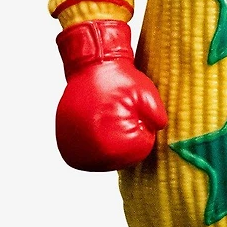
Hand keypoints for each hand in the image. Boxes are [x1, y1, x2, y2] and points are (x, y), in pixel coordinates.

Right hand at [55, 20, 166, 170]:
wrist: (90, 67)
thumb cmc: (119, 80)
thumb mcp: (147, 94)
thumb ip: (158, 118)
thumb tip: (157, 130)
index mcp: (109, 147)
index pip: (141, 150)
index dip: (142, 128)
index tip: (132, 110)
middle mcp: (88, 156)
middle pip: (124, 157)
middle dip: (127, 136)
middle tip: (119, 111)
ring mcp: (74, 153)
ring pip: (107, 158)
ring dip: (111, 142)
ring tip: (107, 116)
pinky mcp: (67, 149)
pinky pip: (91, 155)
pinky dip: (97, 143)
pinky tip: (98, 124)